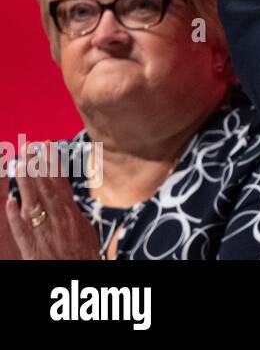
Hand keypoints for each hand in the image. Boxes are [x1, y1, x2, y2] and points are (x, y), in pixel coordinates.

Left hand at [3, 143, 100, 259]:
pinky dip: (16, 216)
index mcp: (72, 214)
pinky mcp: (31, 246)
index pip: (61, 182)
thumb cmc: (83, 257)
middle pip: (46, 187)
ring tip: (18, 163)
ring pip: (32, 202)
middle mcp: (58, 219)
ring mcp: (43, 232)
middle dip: (38, 165)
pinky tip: (10, 202)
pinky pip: (21, 229)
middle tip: (29, 146)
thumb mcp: (85, 231)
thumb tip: (68, 200)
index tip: (48, 146)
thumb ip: (73, 214)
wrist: (77, 277)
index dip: (53, 163)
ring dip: (25, 183)